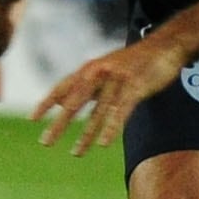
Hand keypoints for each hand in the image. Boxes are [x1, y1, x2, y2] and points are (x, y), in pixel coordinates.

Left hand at [32, 34, 185, 156]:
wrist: (165, 46)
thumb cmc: (134, 61)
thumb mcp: (105, 69)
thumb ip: (84, 86)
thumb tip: (58, 102)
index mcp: (89, 69)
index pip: (62, 87)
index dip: (46, 102)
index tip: (32, 119)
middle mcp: (99, 73)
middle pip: (74, 102)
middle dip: (59, 123)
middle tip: (45, 142)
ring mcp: (117, 80)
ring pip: (98, 112)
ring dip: (86, 134)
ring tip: (76, 153)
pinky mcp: (135, 86)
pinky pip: (120, 111)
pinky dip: (111, 127)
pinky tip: (104, 144)